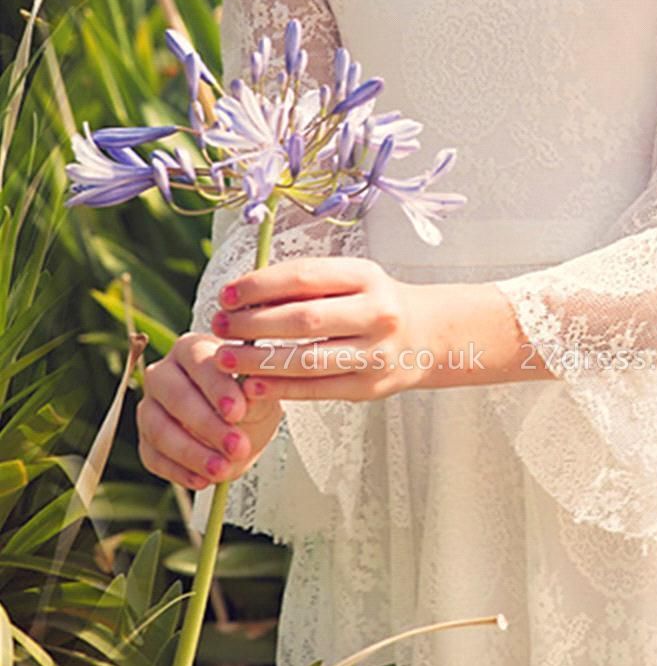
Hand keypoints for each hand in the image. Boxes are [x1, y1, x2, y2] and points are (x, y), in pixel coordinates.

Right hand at [137, 332, 282, 490]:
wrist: (241, 429)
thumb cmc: (249, 401)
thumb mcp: (261, 395)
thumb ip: (255, 394)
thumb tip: (249, 392)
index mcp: (192, 349)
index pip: (199, 361)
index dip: (217, 387)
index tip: (237, 411)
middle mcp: (163, 372)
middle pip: (176, 396)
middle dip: (207, 424)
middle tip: (236, 446)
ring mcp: (149, 406)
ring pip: (160, 429)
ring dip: (192, 453)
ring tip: (222, 470)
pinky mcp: (145, 440)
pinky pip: (154, 457)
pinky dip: (179, 471)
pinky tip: (203, 480)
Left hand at [207, 256, 424, 402]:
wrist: (427, 335)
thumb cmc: (373, 302)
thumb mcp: (351, 279)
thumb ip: (306, 283)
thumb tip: (243, 293)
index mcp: (366, 276)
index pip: (304, 277)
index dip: (259, 285)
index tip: (226, 294)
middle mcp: (375, 313)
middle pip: (303, 319)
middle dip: (253, 324)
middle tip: (219, 326)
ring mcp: (375, 353)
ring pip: (307, 359)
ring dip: (259, 360)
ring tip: (225, 358)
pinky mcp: (370, 387)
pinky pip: (317, 389)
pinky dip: (281, 388)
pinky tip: (252, 384)